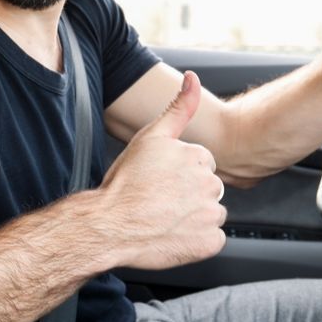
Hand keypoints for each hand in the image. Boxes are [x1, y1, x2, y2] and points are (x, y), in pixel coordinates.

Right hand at [97, 71, 227, 270]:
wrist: (110, 225)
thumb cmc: (125, 183)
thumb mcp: (150, 136)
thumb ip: (179, 107)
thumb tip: (193, 78)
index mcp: (199, 158)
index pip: (202, 165)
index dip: (180, 175)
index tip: (161, 182)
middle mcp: (210, 184)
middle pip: (209, 189)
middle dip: (190, 195)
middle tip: (160, 201)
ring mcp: (211, 215)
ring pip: (211, 213)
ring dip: (194, 217)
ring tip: (165, 218)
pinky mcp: (209, 242)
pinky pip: (212, 239)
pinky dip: (197, 241)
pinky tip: (174, 235)